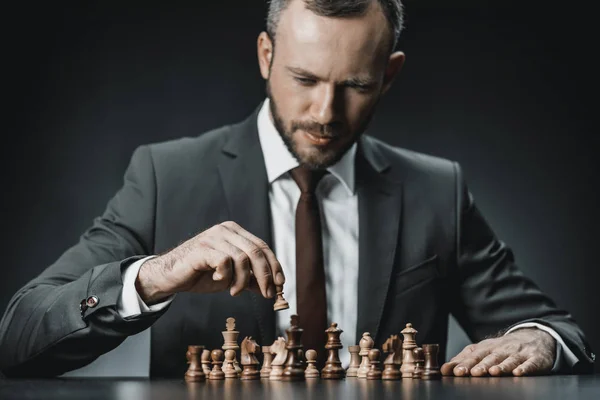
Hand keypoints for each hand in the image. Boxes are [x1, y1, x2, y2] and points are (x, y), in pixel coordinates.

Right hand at [135, 221, 284, 303]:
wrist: (171, 277)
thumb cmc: (201, 274)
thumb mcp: (231, 277)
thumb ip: (250, 278)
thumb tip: (273, 287)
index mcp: (235, 232)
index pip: (262, 246)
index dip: (274, 265)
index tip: (280, 284)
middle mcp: (225, 230)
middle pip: (256, 251)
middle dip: (265, 275)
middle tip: (266, 294)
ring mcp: (213, 237)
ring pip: (243, 258)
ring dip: (243, 280)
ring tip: (234, 291)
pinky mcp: (202, 249)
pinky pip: (225, 262)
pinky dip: (226, 276)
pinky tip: (218, 281)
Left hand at [441, 328, 555, 376]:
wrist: (535, 337)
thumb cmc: (504, 347)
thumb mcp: (485, 349)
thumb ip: (466, 358)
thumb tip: (446, 367)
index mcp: (488, 347)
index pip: (474, 355)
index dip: (464, 363)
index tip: (453, 371)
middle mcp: (503, 349)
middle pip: (491, 357)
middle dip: (480, 365)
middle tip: (471, 372)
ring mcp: (520, 353)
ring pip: (509, 360)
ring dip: (500, 366)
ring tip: (492, 372)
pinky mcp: (536, 359)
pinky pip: (530, 364)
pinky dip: (525, 368)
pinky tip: (518, 373)